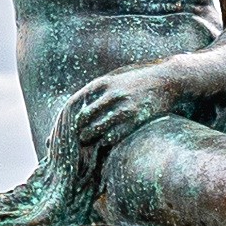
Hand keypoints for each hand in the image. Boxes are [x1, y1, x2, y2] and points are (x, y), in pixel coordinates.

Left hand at [49, 67, 178, 170]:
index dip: (63, 122)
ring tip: (86, 147)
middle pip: (82, 119)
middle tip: (70, 147)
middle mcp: (110, 93)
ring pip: (97, 129)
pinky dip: (106, 142)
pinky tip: (105, 144)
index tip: (56, 135)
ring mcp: (123, 105)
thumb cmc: (139, 82)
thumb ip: (98, 93)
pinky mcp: (137, 117)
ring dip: (90, 140)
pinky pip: (115, 135)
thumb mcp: (115, 80)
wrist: (169, 78)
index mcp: (100, 83)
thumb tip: (78, 112)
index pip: (73, 104)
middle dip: (75, 134)